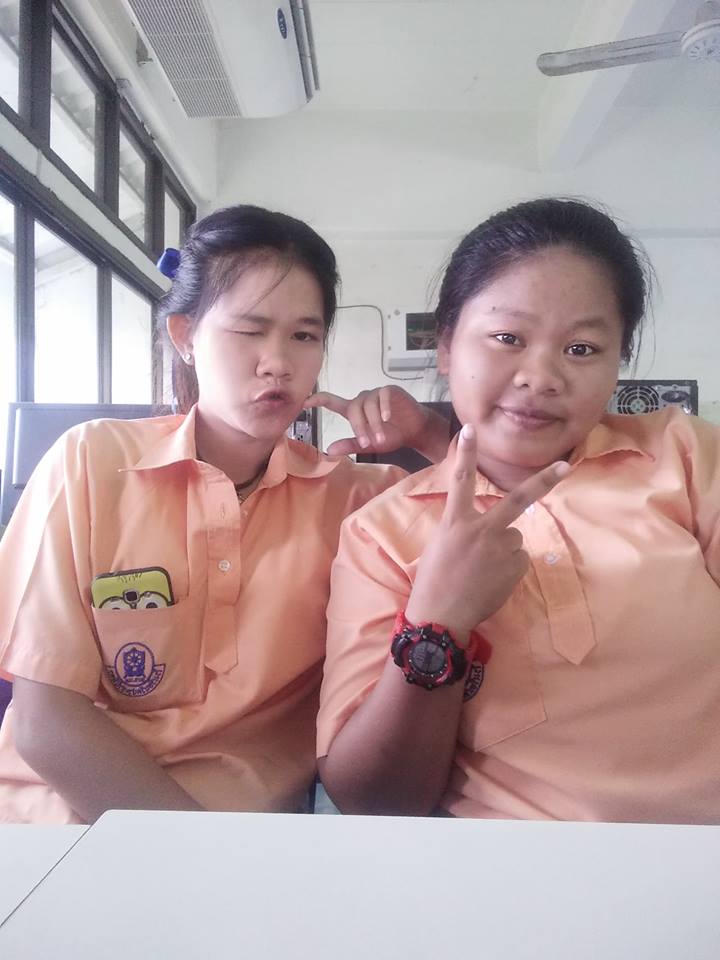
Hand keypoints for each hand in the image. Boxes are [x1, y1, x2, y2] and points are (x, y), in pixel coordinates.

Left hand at [305, 386, 432, 456]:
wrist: (415, 430)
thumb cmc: (392, 435)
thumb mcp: (370, 443)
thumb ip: (351, 444)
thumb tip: (329, 450)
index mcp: (354, 411)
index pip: (332, 402)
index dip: (317, 400)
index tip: (304, 402)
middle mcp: (363, 400)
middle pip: (353, 408)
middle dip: (359, 427)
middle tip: (368, 443)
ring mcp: (376, 394)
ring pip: (368, 405)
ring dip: (374, 423)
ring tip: (381, 438)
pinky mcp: (390, 391)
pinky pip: (382, 396)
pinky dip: (383, 408)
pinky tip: (387, 418)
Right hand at [406, 424, 569, 636]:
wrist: (440, 616)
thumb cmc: (433, 580)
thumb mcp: (440, 545)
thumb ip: (464, 529)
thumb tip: (491, 529)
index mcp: (454, 522)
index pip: (461, 480)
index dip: (466, 453)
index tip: (471, 428)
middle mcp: (480, 529)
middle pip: (517, 499)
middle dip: (544, 480)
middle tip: (564, 464)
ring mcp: (500, 549)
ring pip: (514, 537)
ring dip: (504, 549)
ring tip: (482, 570)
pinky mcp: (515, 567)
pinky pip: (519, 559)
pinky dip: (509, 568)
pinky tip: (492, 580)